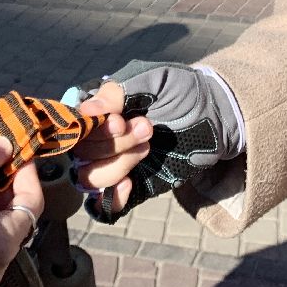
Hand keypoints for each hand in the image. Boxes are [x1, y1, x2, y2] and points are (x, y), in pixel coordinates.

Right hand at [70, 60, 242, 223]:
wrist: (214, 118)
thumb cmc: (181, 91)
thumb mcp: (152, 79)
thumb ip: (118, 91)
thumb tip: (88, 110)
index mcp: (98, 108)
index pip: (73, 124)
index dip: (91, 128)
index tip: (120, 121)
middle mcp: (97, 137)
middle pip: (81, 152)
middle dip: (114, 142)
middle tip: (147, 127)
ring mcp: (111, 163)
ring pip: (89, 178)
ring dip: (117, 164)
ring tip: (147, 147)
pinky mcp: (129, 186)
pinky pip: (103, 206)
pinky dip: (111, 199)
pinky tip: (129, 184)